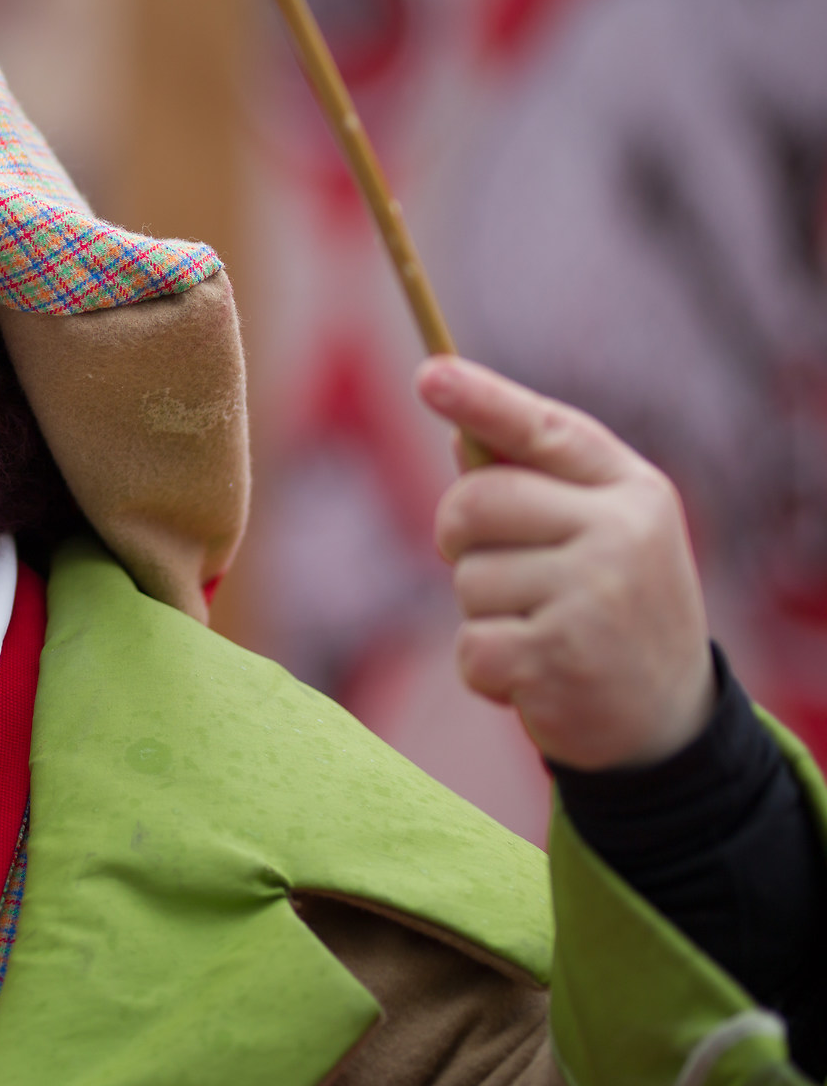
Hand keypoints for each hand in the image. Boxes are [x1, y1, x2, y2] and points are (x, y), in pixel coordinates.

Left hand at [417, 356, 714, 771]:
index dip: (481, 401)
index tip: (428, 374)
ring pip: (467, 580)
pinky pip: (469, 645)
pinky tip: (533, 676)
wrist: (666, 721)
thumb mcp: (597, 534)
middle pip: (475, 503)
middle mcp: (621, 534)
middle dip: (458, 537)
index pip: (544, 432)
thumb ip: (535, 483)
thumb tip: (459, 436)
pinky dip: (484, 669)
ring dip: (482, 614)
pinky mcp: (563, 659)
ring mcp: (595, 596)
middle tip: (500, 570)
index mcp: (631, 491)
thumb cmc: (612, 607)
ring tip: (540, 631)